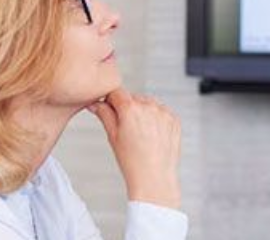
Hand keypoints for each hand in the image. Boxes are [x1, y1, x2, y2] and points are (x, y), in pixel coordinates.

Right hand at [88, 88, 181, 208]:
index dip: (111, 100)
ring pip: (148, 103)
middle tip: (126, 129)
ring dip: (143, 112)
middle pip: (133, 97)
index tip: (110, 109)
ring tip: (141, 134)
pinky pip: (161, 112)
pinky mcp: (174, 119)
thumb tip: (95, 103)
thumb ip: (104, 114)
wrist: (154, 178)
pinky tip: (152, 135)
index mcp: (131, 108)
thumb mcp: (112, 136)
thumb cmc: (133, 162)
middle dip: (127, 108)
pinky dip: (156, 119)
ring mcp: (163, 112)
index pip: (116, 91)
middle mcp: (149, 106)